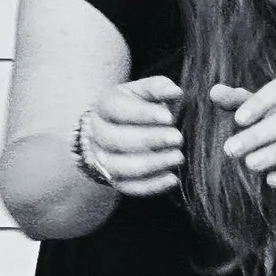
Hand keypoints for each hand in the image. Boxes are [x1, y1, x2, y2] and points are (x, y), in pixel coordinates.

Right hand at [78, 75, 183, 195]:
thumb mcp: (147, 92)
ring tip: (178, 158)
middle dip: (149, 140)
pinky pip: (128, 187)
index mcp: (105, 106)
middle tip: (178, 138)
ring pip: (118, 166)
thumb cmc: (142, 107)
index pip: (115, 108)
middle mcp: (97, 133)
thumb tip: (174, 91)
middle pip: (114, 139)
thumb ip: (159, 88)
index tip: (169, 117)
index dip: (141, 114)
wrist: (124, 130)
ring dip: (150, 164)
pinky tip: (172, 179)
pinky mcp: (114, 179)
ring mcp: (102, 158)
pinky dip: (150, 186)